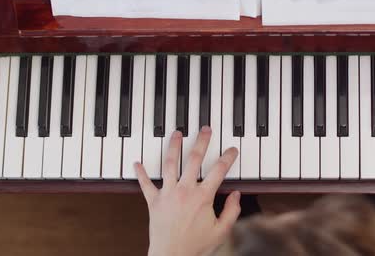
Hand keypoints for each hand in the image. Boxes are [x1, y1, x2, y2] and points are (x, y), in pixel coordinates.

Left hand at [135, 127, 240, 255]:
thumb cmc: (195, 247)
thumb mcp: (221, 231)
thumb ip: (232, 211)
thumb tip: (237, 195)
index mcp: (202, 197)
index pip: (219, 171)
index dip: (227, 157)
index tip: (232, 150)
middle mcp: (184, 191)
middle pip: (194, 159)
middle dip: (201, 141)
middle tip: (205, 130)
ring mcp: (168, 194)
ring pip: (170, 164)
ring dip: (173, 146)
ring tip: (177, 133)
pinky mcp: (153, 202)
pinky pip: (146, 184)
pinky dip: (141, 173)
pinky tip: (137, 162)